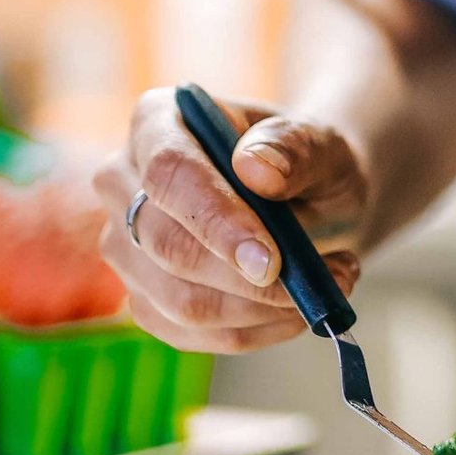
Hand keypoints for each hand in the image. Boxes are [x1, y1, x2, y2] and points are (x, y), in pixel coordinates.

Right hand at [92, 89, 370, 354]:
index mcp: (158, 121)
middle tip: (331, 276)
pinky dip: (254, 331)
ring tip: (332, 282)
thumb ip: (294, 147)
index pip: (168, 173)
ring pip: (177, 301)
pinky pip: (189, 334)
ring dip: (262, 308)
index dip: (215, 220)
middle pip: (164, 244)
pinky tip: (298, 310)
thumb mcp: (322, 143)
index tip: (272, 259)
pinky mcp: (143, 297)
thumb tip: (255, 167)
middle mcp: (123, 181)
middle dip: (245, 279)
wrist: (311, 201)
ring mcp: (125, 244)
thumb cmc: (310, 163)